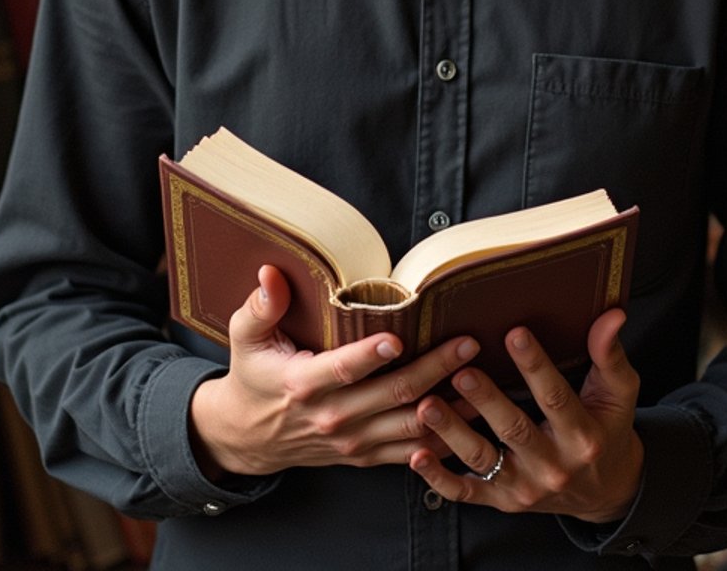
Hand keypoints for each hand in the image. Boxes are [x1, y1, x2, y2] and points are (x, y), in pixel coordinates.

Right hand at [188, 265, 480, 477]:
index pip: (341, 370)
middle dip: (434, 369)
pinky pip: (411, 452)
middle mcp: (332, 417)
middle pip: (391, 395)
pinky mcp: (365, 455)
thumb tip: (271, 272)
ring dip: (449, 406)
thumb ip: (260, 306)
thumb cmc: (253, 377)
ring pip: (409, 427)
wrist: (247, 438)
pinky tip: (471, 418)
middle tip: (467, 343)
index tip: (399, 337)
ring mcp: (352, 441)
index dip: (369, 356)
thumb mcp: (245, 339)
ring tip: (481, 380)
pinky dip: (444, 439)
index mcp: (303, 384)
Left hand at [408, 307, 643, 521]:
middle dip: (486, 400)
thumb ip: (610, 356)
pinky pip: (467, 493)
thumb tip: (613, 315)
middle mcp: (554, 466)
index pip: (556, 397)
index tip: (514, 332)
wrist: (605, 492)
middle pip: (514, 430)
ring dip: (452, 433)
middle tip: (461, 372)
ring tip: (428, 405)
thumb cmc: (609, 430)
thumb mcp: (619, 395)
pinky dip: (440, 479)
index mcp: (583, 436)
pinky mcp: (503, 501)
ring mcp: (525, 487)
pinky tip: (417, 457)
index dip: (536, 366)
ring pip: (483, 460)